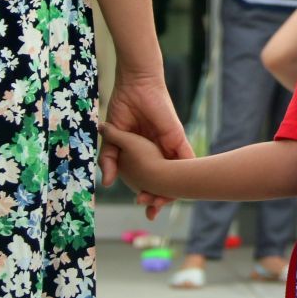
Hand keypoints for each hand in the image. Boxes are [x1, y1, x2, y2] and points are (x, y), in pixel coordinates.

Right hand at [103, 70, 192, 219]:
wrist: (135, 85)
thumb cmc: (124, 107)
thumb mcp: (113, 138)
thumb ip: (110, 159)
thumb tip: (107, 183)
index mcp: (146, 153)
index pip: (150, 178)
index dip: (147, 193)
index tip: (141, 206)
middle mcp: (160, 152)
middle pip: (166, 180)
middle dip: (160, 198)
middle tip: (151, 211)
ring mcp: (170, 146)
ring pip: (178, 173)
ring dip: (173, 189)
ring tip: (162, 204)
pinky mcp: (177, 137)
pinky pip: (187, 157)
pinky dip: (189, 172)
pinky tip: (188, 186)